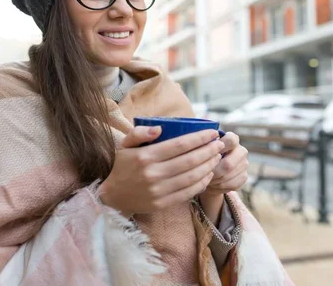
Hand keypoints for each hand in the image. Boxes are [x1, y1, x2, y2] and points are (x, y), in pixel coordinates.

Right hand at [98, 126, 223, 216]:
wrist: (111, 196)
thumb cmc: (122, 165)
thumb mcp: (125, 144)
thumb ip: (139, 133)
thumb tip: (159, 129)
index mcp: (146, 156)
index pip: (180, 145)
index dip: (200, 138)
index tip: (212, 132)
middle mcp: (153, 173)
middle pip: (190, 160)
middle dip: (209, 151)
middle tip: (220, 144)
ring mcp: (158, 190)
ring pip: (192, 177)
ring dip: (209, 166)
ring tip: (217, 157)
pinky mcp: (162, 204)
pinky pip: (188, 192)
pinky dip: (202, 183)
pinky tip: (209, 174)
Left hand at [202, 132, 248, 196]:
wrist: (210, 173)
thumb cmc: (205, 157)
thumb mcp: (203, 150)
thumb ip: (205, 148)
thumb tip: (202, 152)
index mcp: (232, 139)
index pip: (230, 140)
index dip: (219, 148)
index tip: (208, 155)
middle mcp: (241, 150)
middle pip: (228, 164)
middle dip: (214, 171)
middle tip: (203, 174)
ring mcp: (244, 164)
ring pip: (229, 176)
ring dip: (215, 180)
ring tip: (206, 179)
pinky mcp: (244, 177)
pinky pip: (232, 184)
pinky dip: (220, 186)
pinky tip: (213, 184)